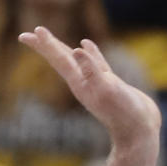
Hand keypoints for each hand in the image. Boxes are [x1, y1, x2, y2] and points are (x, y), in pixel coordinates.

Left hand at [18, 30, 160, 155]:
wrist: (138, 132)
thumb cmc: (124, 113)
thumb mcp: (107, 89)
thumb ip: (92, 70)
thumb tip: (76, 50)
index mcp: (80, 82)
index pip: (58, 58)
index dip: (45, 44)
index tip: (28, 34)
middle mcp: (84, 83)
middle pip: (61, 59)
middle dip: (46, 46)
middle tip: (30, 34)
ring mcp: (96, 83)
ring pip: (76, 60)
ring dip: (63, 48)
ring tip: (51, 39)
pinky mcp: (109, 83)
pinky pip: (95, 62)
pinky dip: (89, 52)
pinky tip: (85, 44)